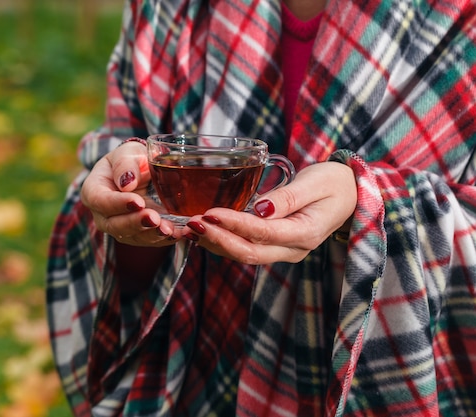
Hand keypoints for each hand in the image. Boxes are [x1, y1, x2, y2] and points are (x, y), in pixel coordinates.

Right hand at [81, 141, 179, 245]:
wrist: (143, 173)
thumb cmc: (131, 160)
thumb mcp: (127, 153)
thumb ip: (125, 164)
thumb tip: (127, 182)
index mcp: (93, 191)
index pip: (100, 201)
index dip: (118, 204)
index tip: (138, 202)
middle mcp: (102, 215)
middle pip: (114, 225)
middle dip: (136, 223)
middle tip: (155, 218)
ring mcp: (119, 228)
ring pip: (132, 237)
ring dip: (151, 235)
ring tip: (169, 229)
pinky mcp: (137, 236)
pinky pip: (148, 241)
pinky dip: (163, 239)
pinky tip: (177, 233)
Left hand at [181, 162, 356, 263]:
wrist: (351, 195)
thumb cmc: (335, 184)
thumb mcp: (317, 183)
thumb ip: (289, 197)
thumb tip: (260, 208)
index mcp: (305, 233)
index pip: (263, 232)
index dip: (234, 224)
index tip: (209, 213)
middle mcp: (292, 249)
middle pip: (248, 252)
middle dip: (217, 239)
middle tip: (191, 224)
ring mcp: (283, 252)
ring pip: (243, 254)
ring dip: (215, 243)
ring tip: (188, 229)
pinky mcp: (274, 247)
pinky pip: (245, 249)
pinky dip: (222, 242)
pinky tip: (203, 232)